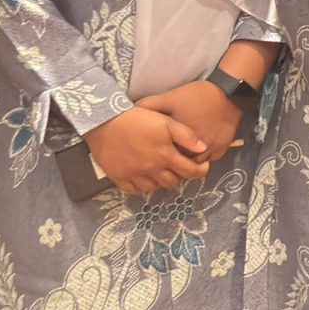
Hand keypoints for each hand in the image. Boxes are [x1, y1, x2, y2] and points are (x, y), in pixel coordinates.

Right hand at [85, 108, 209, 194]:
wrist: (105, 121)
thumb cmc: (138, 119)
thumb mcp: (166, 122)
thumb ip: (186, 136)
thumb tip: (203, 148)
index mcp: (165, 156)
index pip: (190, 172)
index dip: (200, 171)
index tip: (203, 167)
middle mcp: (151, 170)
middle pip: (172, 182)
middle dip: (180, 176)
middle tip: (179, 166)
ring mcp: (134, 175)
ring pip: (154, 188)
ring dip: (161, 181)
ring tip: (162, 170)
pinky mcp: (119, 178)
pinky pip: (134, 190)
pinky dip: (141, 186)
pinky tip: (144, 176)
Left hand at [137, 82, 245, 162]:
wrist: (227, 92)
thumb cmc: (196, 96)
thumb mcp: (169, 98)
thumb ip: (150, 105)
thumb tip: (131, 110)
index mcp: (179, 141)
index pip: (166, 160)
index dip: (160, 159)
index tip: (156, 155)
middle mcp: (195, 151)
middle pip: (182, 167)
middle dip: (175, 165)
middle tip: (169, 159)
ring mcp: (211, 151)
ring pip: (197, 166)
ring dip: (190, 162)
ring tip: (183, 156)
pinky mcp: (223, 148)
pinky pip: (210, 160)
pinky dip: (203, 157)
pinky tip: (198, 150)